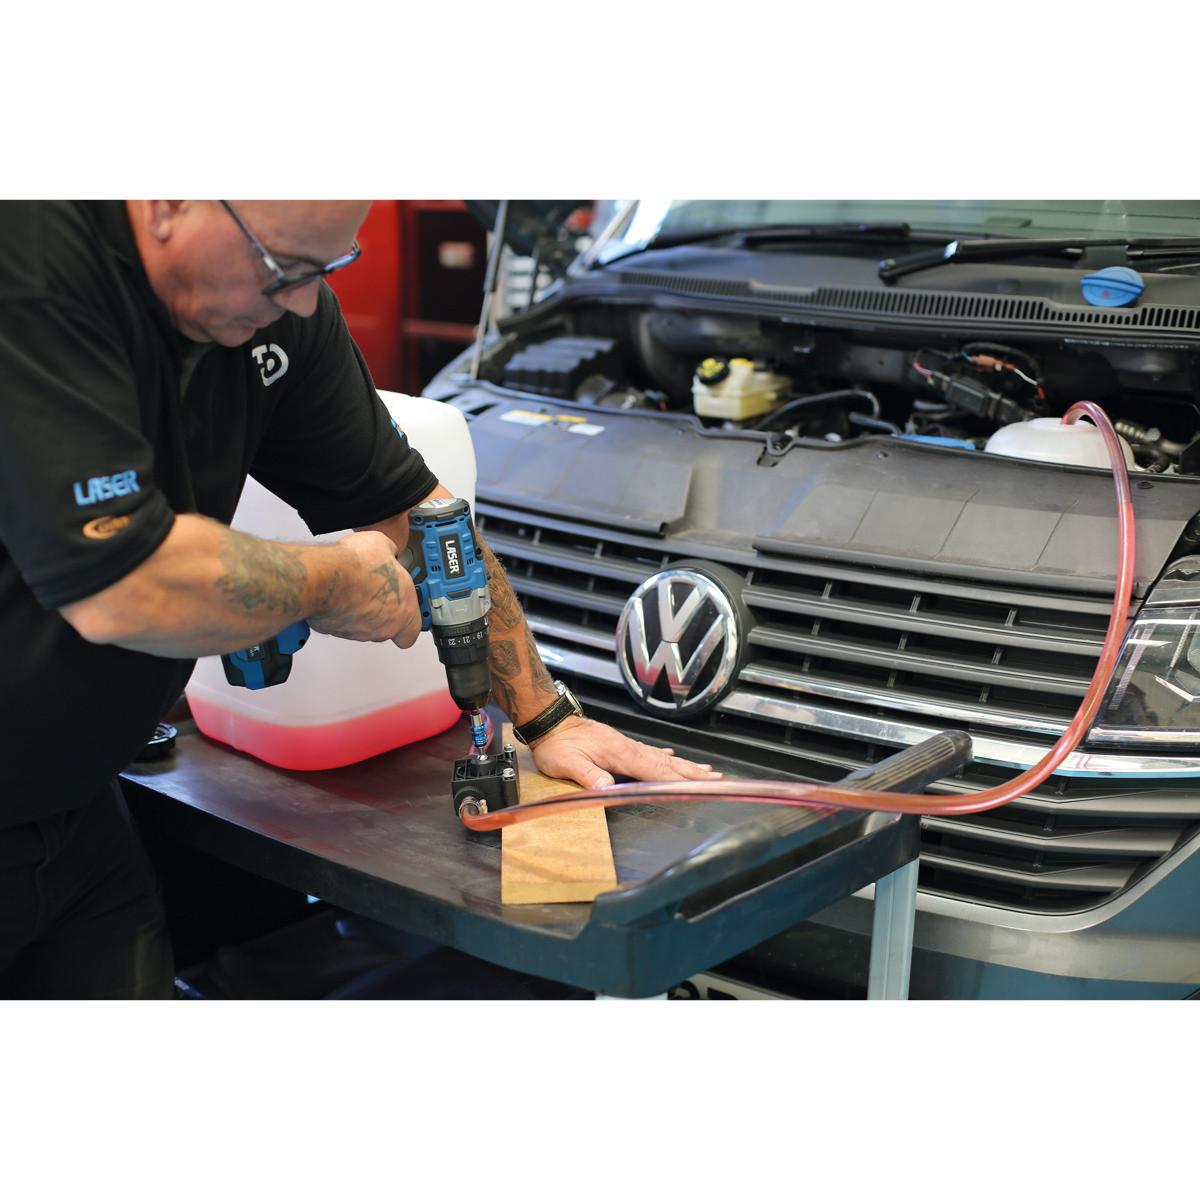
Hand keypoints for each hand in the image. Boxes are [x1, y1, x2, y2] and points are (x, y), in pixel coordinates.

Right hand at [307, 530, 422, 645]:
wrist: (325, 578)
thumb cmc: (357, 568)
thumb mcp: (384, 546)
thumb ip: (391, 554)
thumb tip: (387, 551)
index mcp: (405, 611)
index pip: (413, 631)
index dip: (408, 620)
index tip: (405, 607)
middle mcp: (384, 628)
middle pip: (387, 627)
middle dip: (383, 611)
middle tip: (376, 591)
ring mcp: (360, 632)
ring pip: (364, 626)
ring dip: (361, 611)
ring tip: (355, 589)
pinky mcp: (336, 631)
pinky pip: (342, 623)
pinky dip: (341, 612)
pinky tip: (339, 594)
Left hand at [529, 716, 723, 790]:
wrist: (550, 721)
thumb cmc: (557, 744)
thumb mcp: (568, 764)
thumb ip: (589, 776)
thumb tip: (608, 790)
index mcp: (619, 754)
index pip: (654, 770)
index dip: (677, 779)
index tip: (698, 785)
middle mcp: (627, 748)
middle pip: (666, 763)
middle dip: (691, 772)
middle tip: (716, 777)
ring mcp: (625, 745)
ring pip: (661, 757)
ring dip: (684, 764)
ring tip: (704, 770)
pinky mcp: (619, 744)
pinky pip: (649, 752)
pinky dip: (664, 756)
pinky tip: (671, 756)